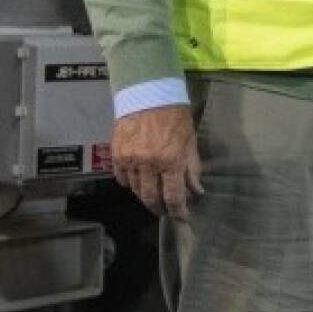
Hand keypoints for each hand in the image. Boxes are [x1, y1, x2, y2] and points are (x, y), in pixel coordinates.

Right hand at [111, 105, 203, 220]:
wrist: (148, 93)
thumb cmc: (175, 115)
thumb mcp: (191, 140)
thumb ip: (192, 168)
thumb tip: (196, 191)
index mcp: (170, 160)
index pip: (174, 197)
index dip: (178, 212)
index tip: (183, 218)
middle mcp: (148, 164)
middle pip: (151, 199)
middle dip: (160, 209)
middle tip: (167, 211)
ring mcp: (129, 160)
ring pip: (136, 191)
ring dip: (146, 197)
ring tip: (155, 196)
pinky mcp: (116, 155)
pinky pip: (122, 179)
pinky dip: (131, 184)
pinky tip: (140, 181)